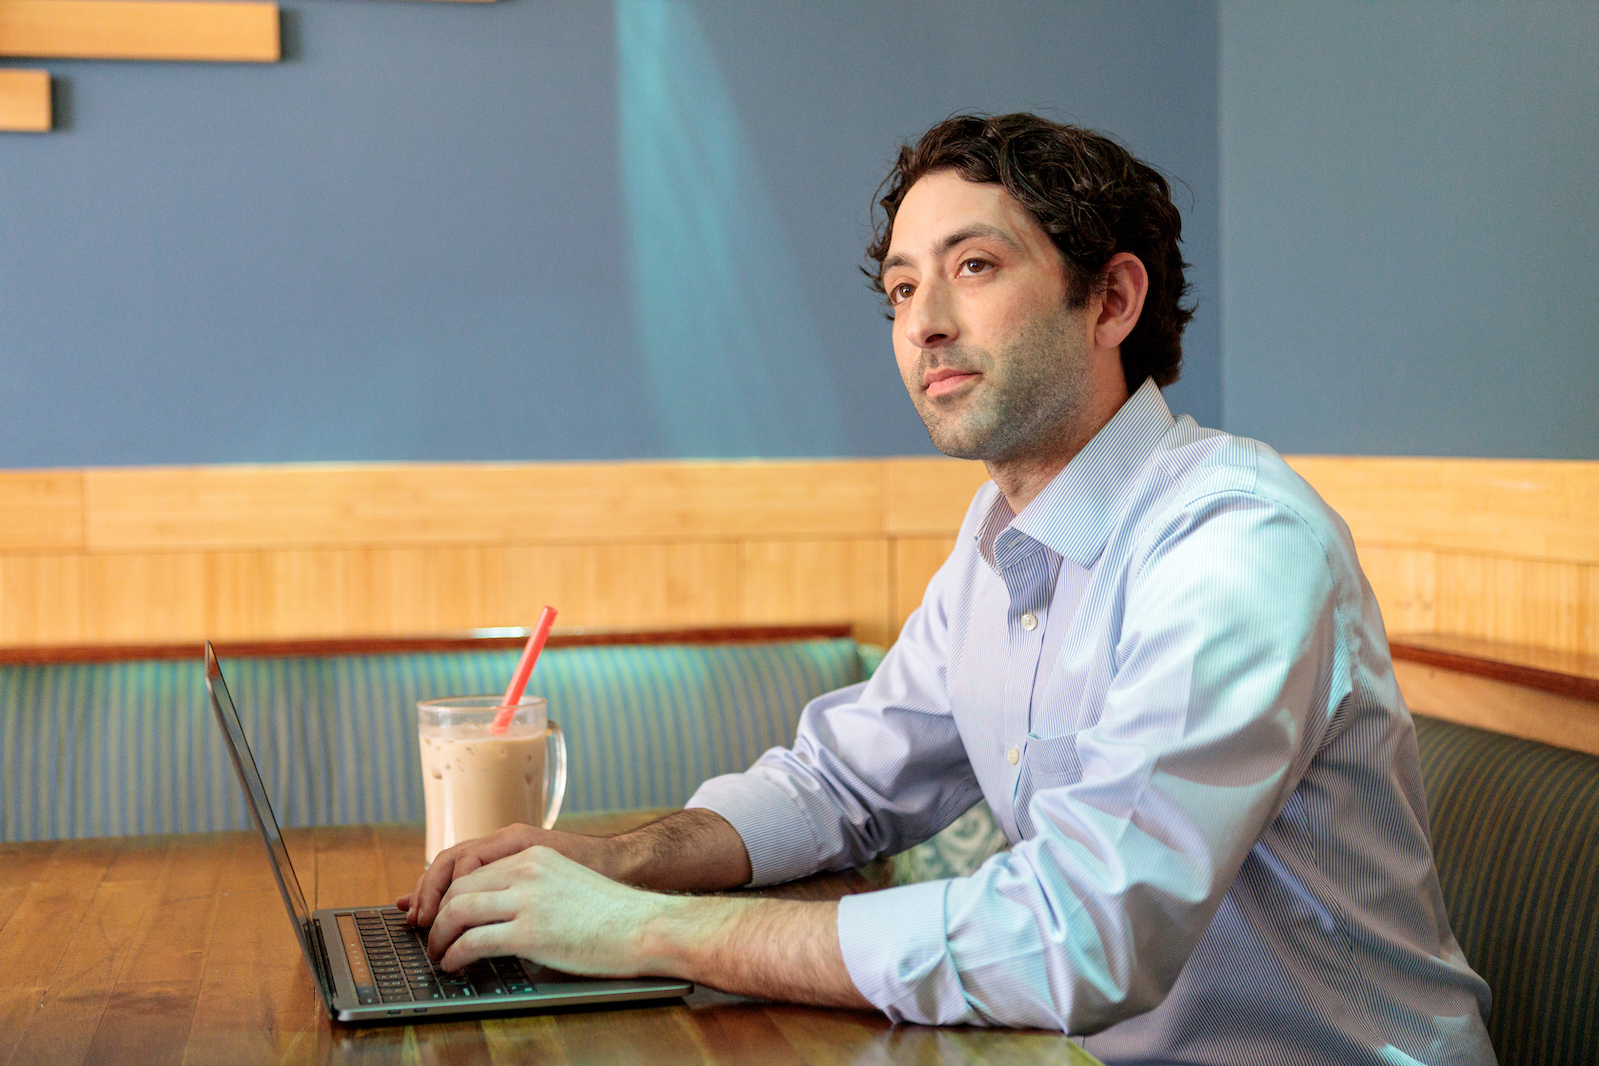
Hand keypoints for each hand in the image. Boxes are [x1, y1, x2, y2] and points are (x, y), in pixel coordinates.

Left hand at [425, 845, 663, 975]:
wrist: (645, 925)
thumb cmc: (610, 912)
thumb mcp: (564, 881)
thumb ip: (530, 885)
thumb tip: (496, 908)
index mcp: (533, 855)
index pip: (470, 867)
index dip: (445, 893)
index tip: (435, 911)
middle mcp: (526, 871)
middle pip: (458, 888)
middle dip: (436, 914)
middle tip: (430, 936)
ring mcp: (527, 901)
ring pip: (457, 912)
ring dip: (439, 936)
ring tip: (437, 953)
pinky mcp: (530, 933)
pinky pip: (473, 942)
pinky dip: (455, 955)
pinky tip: (455, 964)